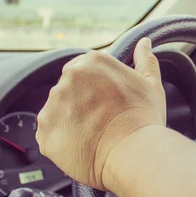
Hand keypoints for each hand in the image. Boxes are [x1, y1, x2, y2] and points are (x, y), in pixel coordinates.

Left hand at [36, 38, 165, 189]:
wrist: (134, 154)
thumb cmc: (143, 118)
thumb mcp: (150, 84)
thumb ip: (144, 59)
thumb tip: (144, 42)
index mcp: (91, 62)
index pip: (85, 70)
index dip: (96, 89)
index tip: (107, 102)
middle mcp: (68, 78)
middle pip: (69, 89)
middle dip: (81, 103)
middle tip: (102, 120)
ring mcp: (53, 105)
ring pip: (58, 111)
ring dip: (70, 120)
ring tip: (93, 135)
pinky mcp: (45, 131)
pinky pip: (50, 134)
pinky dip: (63, 140)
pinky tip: (82, 145)